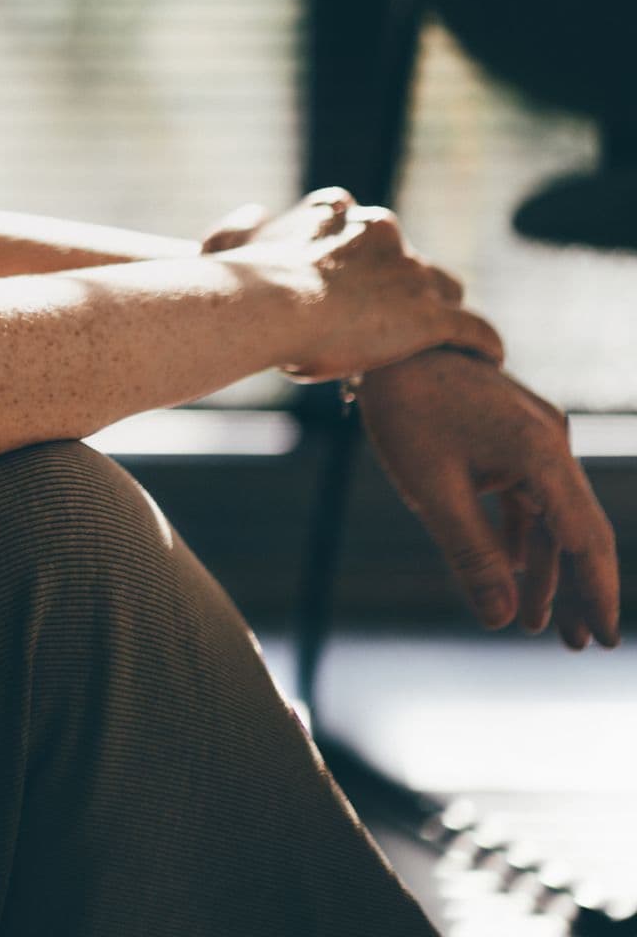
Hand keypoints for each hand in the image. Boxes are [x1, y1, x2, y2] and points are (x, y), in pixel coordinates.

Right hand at [208, 189, 505, 382]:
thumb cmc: (240, 282)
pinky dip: (483, 343)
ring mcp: (410, 275)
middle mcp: (381, 235)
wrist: (271, 305)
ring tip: (441, 338)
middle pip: (408, 255)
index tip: (350, 274)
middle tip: (389, 316)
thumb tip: (255, 212)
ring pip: (445, 287)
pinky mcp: (431, 316)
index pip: (361, 222)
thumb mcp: (225, 244)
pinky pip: (473, 329)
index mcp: (336, 217)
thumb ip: (238, 227)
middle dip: (404, 281)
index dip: (359, 251)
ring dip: (441, 308)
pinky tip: (488, 358)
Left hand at [358, 347, 620, 649]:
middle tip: (580, 645)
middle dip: (579, 590)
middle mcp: (551, 444)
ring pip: (552, 517)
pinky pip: (529, 497)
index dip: (598, 593)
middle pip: (578, 531)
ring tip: (538, 625)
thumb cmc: (407, 413)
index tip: (605, 640)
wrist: (389, 349)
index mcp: (541, 455)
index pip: (584, 538)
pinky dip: (522, 535)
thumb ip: (471, 555)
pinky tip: (515, 575)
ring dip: (545, 569)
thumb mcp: (434, 492)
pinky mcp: (513, 438)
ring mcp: (535, 439)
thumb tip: (501, 620)